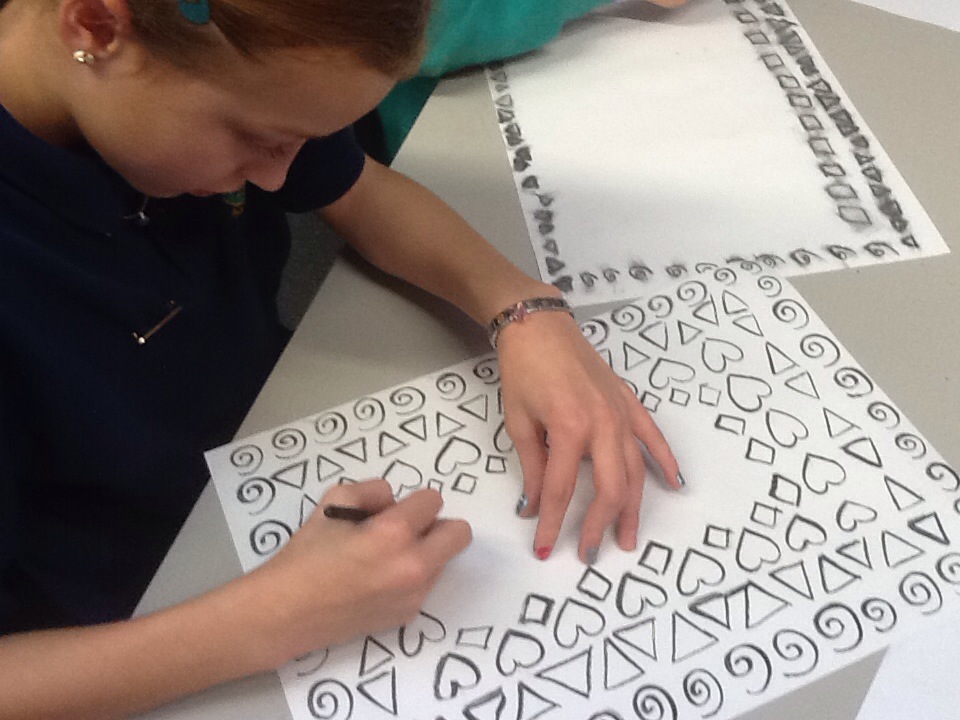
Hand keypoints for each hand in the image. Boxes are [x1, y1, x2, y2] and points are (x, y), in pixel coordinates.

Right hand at [241, 480, 470, 665]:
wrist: (286, 613)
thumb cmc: (306, 555)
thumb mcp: (332, 502)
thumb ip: (372, 491)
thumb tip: (394, 500)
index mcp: (394, 534)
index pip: (434, 501)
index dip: (414, 501)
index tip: (396, 510)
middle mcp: (413, 566)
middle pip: (459, 534)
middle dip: (437, 525)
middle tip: (406, 530)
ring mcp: (413, 595)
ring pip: (442, 560)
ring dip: (424, 552)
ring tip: (384, 558)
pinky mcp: (407, 615)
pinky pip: (425, 584)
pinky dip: (411, 577)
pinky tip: (378, 581)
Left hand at [496, 309, 679, 563]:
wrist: (540, 328)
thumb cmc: (523, 372)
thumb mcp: (519, 422)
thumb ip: (533, 466)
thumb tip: (533, 506)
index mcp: (569, 429)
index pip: (562, 490)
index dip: (553, 524)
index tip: (546, 549)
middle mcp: (602, 424)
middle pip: (609, 489)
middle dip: (599, 526)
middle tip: (590, 554)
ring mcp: (620, 414)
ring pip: (634, 471)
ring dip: (632, 508)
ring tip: (628, 537)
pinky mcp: (629, 402)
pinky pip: (652, 437)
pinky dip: (665, 461)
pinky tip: (673, 484)